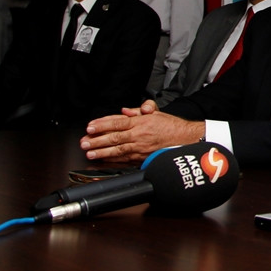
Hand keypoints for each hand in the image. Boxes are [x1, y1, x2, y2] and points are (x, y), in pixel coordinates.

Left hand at [81, 99, 202, 162]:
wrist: (185, 139)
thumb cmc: (171, 126)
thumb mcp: (156, 112)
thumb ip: (139, 110)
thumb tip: (125, 111)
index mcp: (141, 122)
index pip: (118, 122)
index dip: (102, 125)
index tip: (90, 127)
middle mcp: (139, 135)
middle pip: (114, 137)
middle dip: (97, 140)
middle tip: (84, 142)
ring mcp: (141, 148)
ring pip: (118, 150)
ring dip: (102, 152)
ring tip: (90, 153)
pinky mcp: (143, 158)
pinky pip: (125, 159)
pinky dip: (113, 160)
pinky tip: (104, 160)